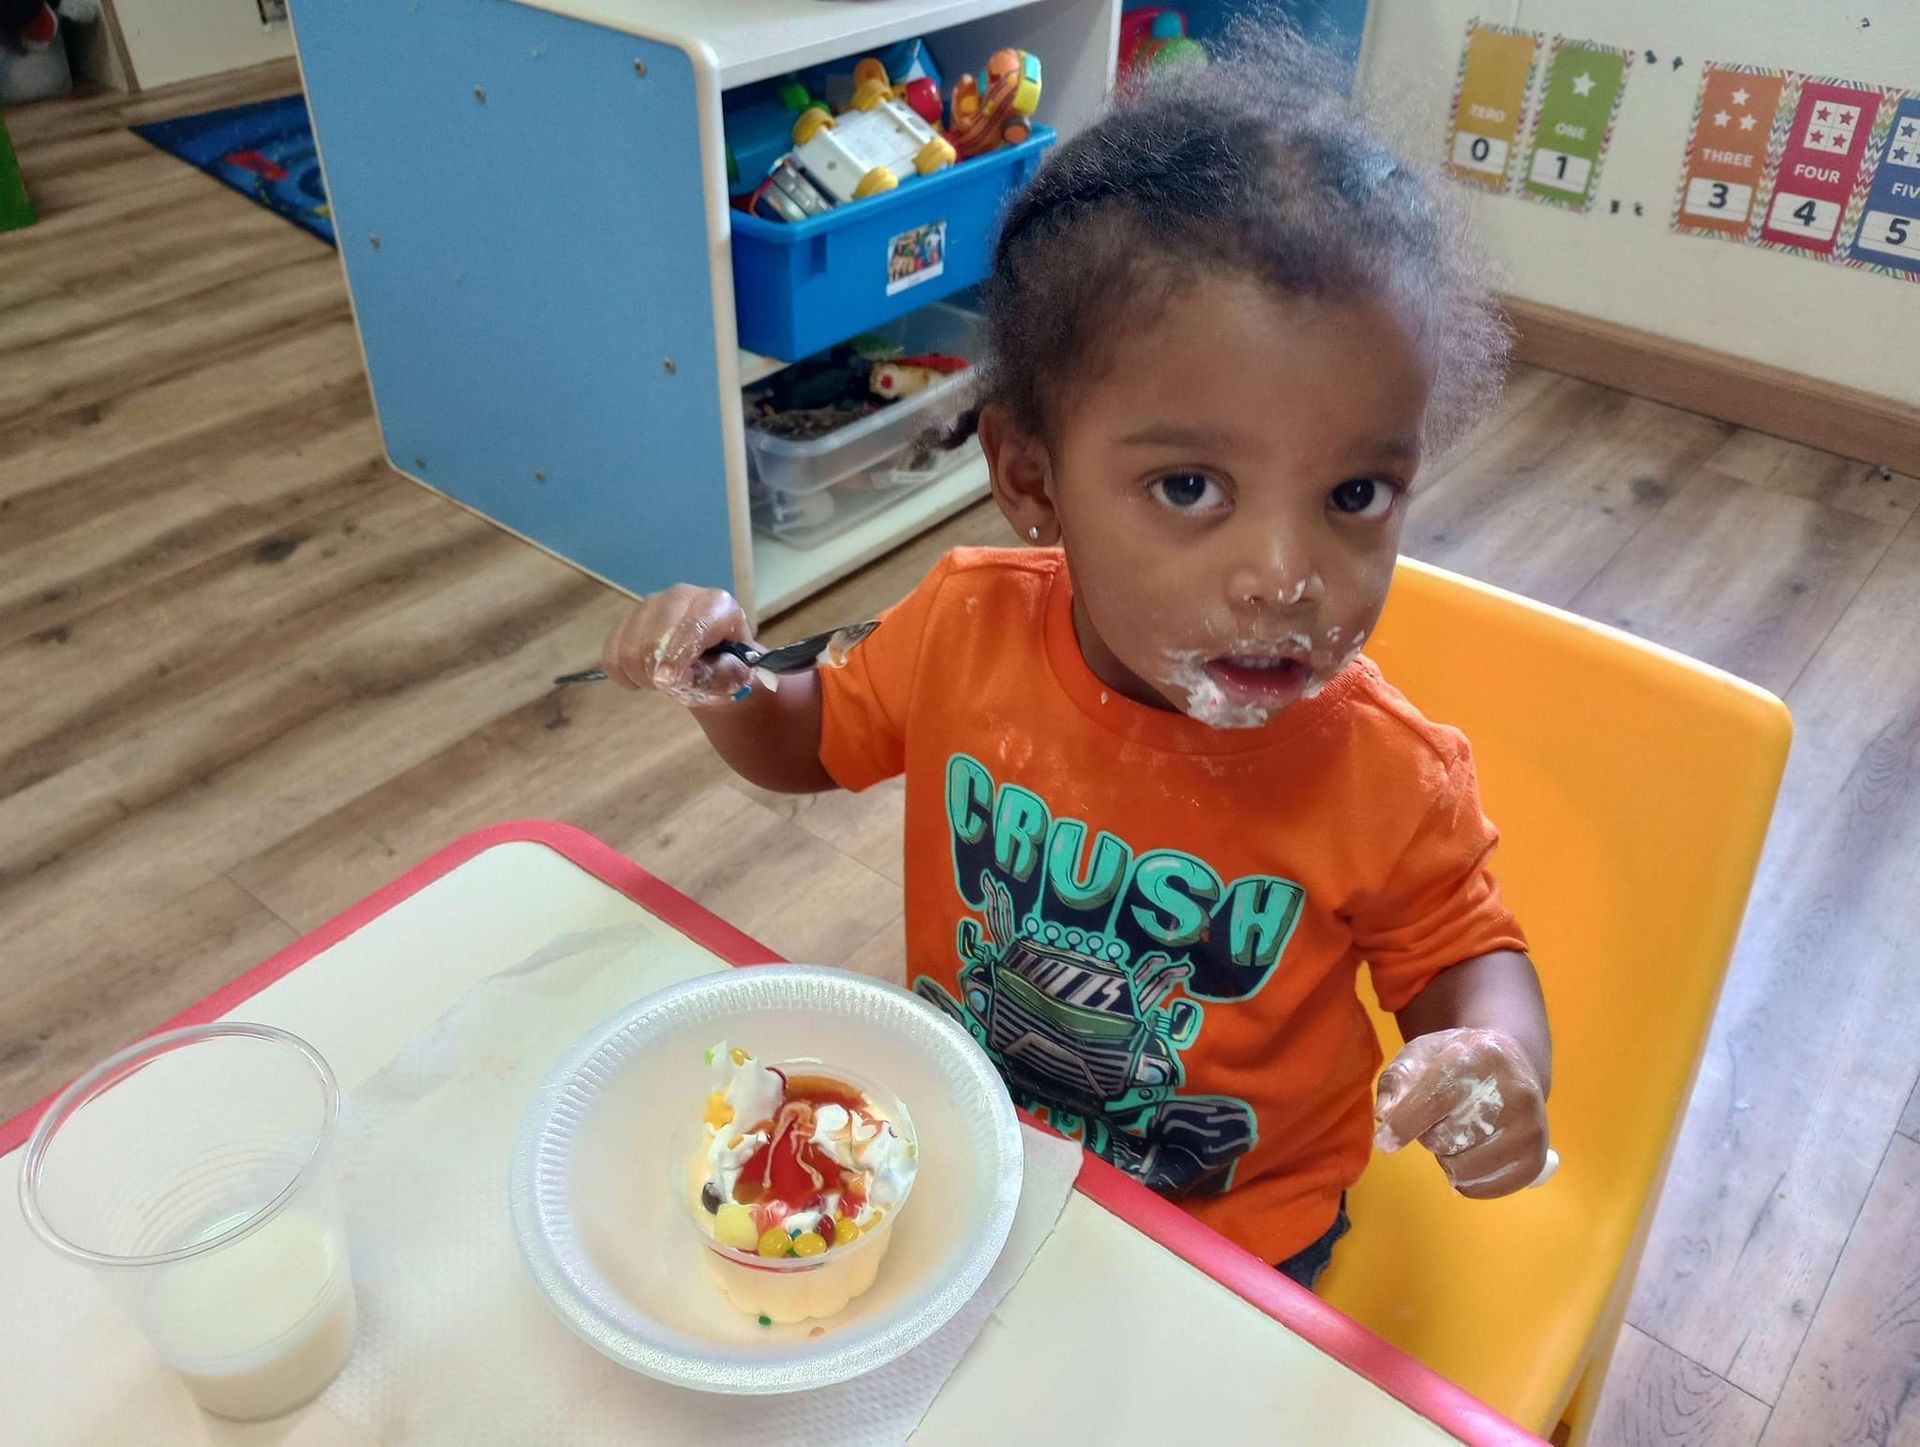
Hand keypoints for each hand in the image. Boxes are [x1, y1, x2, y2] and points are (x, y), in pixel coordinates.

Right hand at [602, 585, 757, 706]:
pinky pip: (611, 655)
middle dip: (659, 673)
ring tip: (664, 682)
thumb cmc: (729, 668)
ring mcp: (650, 605)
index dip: (677, 656)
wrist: (714, 663)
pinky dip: (623, 675)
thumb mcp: (736, 677)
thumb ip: (718, 675)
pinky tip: (642, 678)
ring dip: (643, 677)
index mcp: (716, 604)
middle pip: (654, 638)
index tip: (668, 682)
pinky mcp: (626, 620)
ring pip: (629, 649)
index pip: (692, 627)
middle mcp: (681, 595)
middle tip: (673, 689)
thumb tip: (680, 677)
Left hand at [1373, 1027, 1551, 1198]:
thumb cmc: (1457, 1059)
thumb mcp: (1421, 1054)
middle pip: (1444, 1138)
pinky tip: (1470, 1154)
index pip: (1435, 1099)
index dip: (1403, 1124)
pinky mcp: (1535, 1161)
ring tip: (1457, 1131)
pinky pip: (1483, 1189)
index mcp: (1482, 1057)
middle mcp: (1516, 1092)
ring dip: (1446, 1157)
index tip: (1384, 1142)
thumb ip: (1397, 1081)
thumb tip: (1385, 1116)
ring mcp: (1532, 1129)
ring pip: (1462, 1168)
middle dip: (1427, 1134)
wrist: (1512, 1065)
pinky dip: (1464, 1180)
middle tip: (1438, 1116)